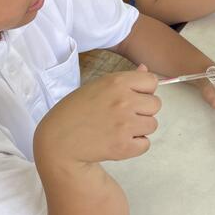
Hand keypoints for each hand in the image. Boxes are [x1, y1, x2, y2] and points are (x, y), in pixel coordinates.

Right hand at [35, 65, 160, 163]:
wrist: (58, 141)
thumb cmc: (75, 111)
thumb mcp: (97, 86)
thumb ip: (125, 79)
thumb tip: (145, 68)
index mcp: (117, 82)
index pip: (151, 81)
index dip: (144, 91)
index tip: (132, 98)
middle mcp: (124, 101)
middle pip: (156, 104)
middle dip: (143, 111)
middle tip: (123, 116)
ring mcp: (125, 124)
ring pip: (152, 125)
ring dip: (140, 129)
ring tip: (119, 129)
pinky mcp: (124, 146)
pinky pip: (145, 144)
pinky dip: (134, 145)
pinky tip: (118, 141)